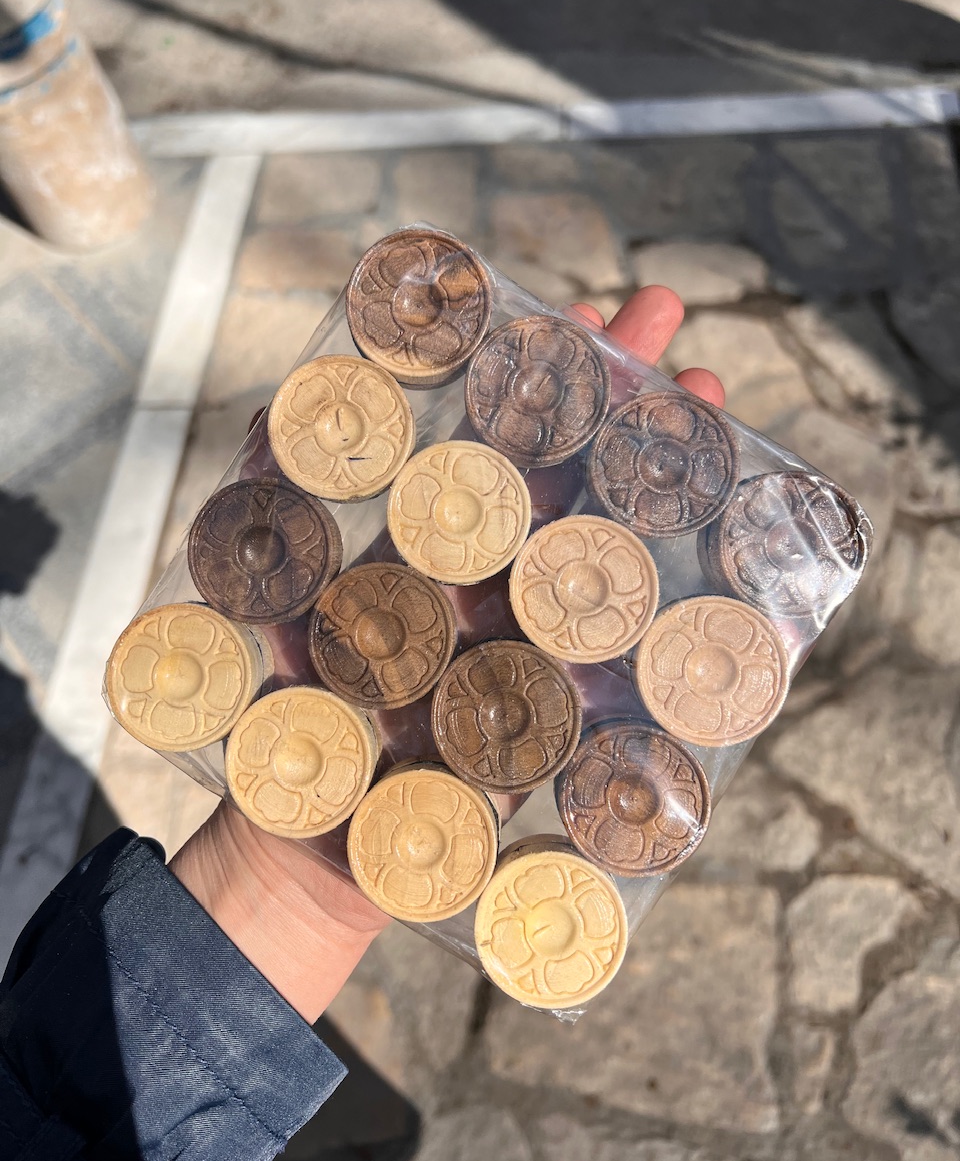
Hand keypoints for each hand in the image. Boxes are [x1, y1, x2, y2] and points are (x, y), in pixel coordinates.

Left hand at [170, 286, 723, 1023]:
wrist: (320, 846)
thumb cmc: (290, 725)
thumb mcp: (269, 611)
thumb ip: (273, 524)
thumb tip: (273, 413)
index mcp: (435, 550)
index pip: (498, 445)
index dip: (539, 380)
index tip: (581, 314)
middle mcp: (496, 580)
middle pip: (567, 471)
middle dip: (615, 393)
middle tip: (666, 319)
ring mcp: (540, 637)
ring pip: (611, 541)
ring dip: (660, 469)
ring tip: (709, 399)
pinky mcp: (569, 708)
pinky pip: (635, 649)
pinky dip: (686, 603)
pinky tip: (732, 548)